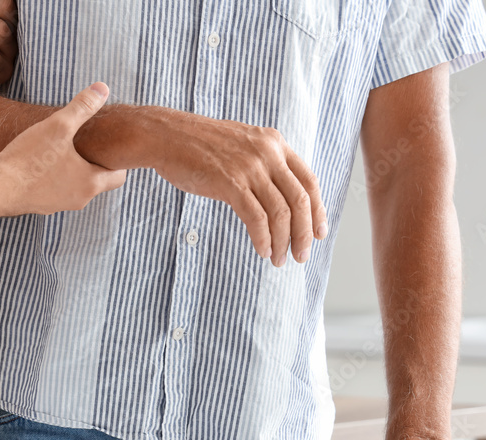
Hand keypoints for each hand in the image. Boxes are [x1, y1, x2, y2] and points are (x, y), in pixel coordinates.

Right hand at [0, 83, 126, 215]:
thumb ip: (82, 107)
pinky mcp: (42, 205)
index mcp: (91, 184)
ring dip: (74, 170)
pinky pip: (57, 191)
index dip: (116, 159)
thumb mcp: (58, 126)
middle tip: (87, 142)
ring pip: (77, 186)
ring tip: (64, 150)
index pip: (119, 176)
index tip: (108, 144)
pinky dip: (56, 178)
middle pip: (98, 181)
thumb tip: (103, 88)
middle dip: (95, 162)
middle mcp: (80, 200)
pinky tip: (43, 162)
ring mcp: (60, 205)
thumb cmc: (29, 159)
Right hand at [147, 111, 326, 266]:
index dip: (318, 211)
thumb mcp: (242, 145)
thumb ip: (263, 163)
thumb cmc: (199, 145)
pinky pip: (256, 218)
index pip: (309, 181)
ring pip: (281, 213)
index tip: (318, 233)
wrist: (167, 135)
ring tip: (280, 259)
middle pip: (300, 200)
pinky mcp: (230, 183)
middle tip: (302, 255)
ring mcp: (249, 167)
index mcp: (274, 143)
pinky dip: (263, 238)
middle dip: (305, 233)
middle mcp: (267, 153)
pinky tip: (263, 250)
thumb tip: (279, 194)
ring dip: (283, 242)